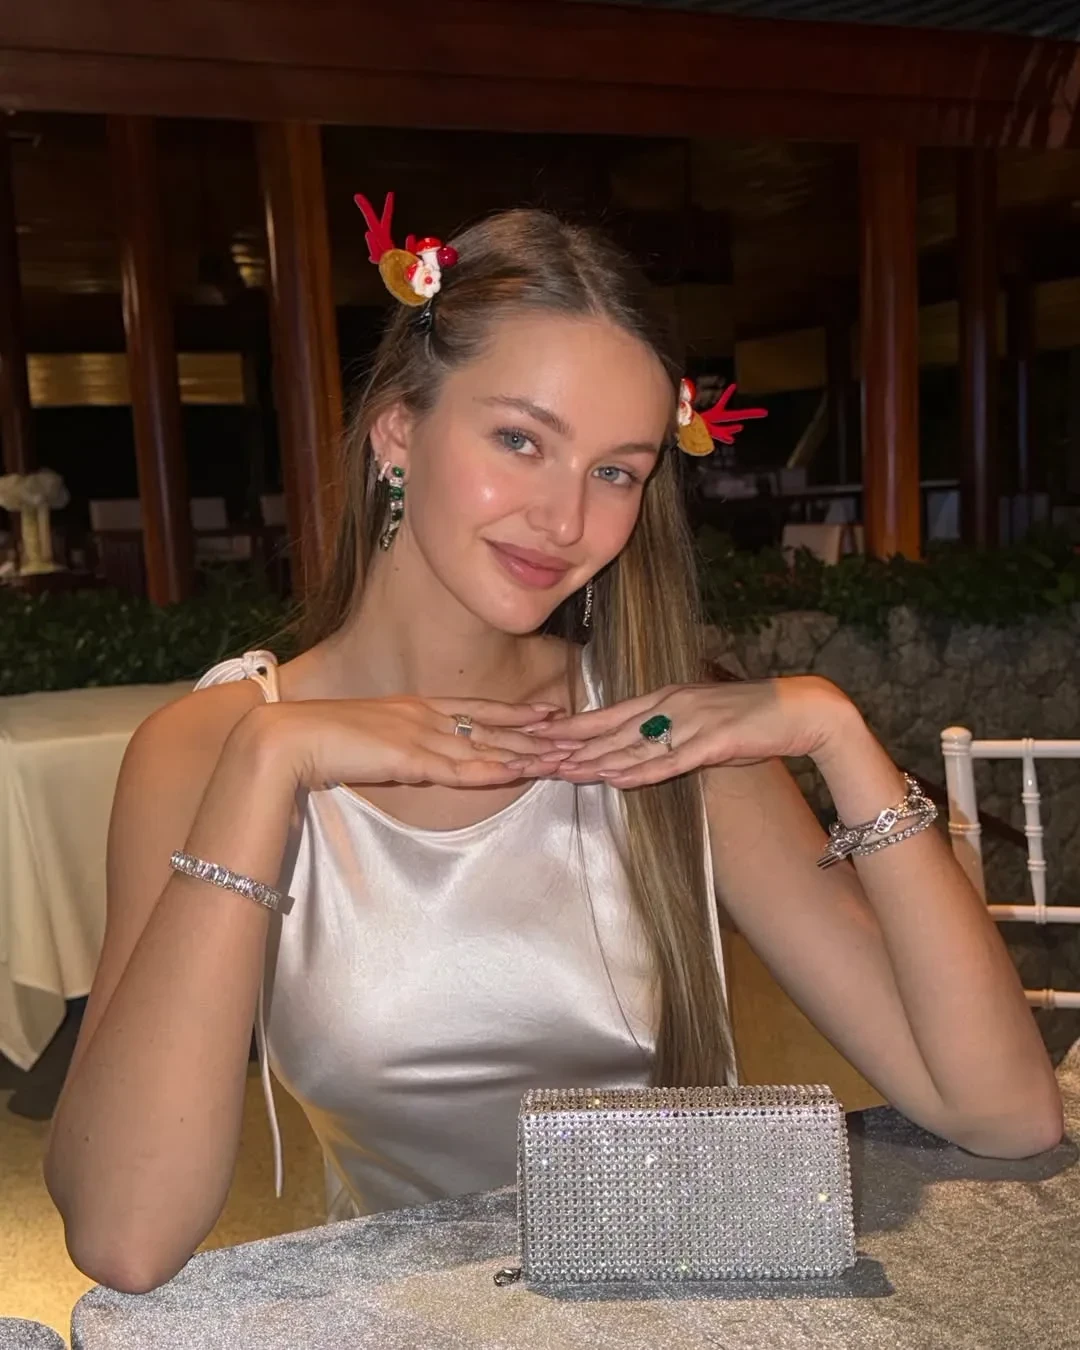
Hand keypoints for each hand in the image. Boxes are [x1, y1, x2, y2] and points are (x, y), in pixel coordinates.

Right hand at [250, 694, 581, 790]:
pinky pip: (459, 768)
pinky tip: (517, 773)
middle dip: (536, 733)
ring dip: (525, 755)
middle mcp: (425, 715)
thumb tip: (417, 759)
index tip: (549, 710)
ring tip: (562, 759)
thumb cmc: (320, 740)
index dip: (516, 711)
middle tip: (576, 734)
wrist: (287, 738)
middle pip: (493, 726)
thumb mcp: (372, 740)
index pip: (478, 708)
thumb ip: (400, 748)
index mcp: (415, 707)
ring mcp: (419, 735)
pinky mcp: (409, 758)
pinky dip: (491, 771)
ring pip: (485, 747)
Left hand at [513, 675, 855, 788]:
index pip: (607, 715)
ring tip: (560, 773)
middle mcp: (671, 706)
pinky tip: (617, 780)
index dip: (571, 728)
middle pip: (610, 730)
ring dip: (595, 762)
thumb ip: (668, 736)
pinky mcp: (714, 742)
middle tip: (533, 760)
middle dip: (569, 747)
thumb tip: (637, 754)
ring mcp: (692, 722)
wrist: (800, 710)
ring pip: (633, 747)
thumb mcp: (701, 725)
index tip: (538, 738)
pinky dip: (641, 772)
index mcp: (665, 699)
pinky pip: (671, 760)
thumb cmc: (752, 720)